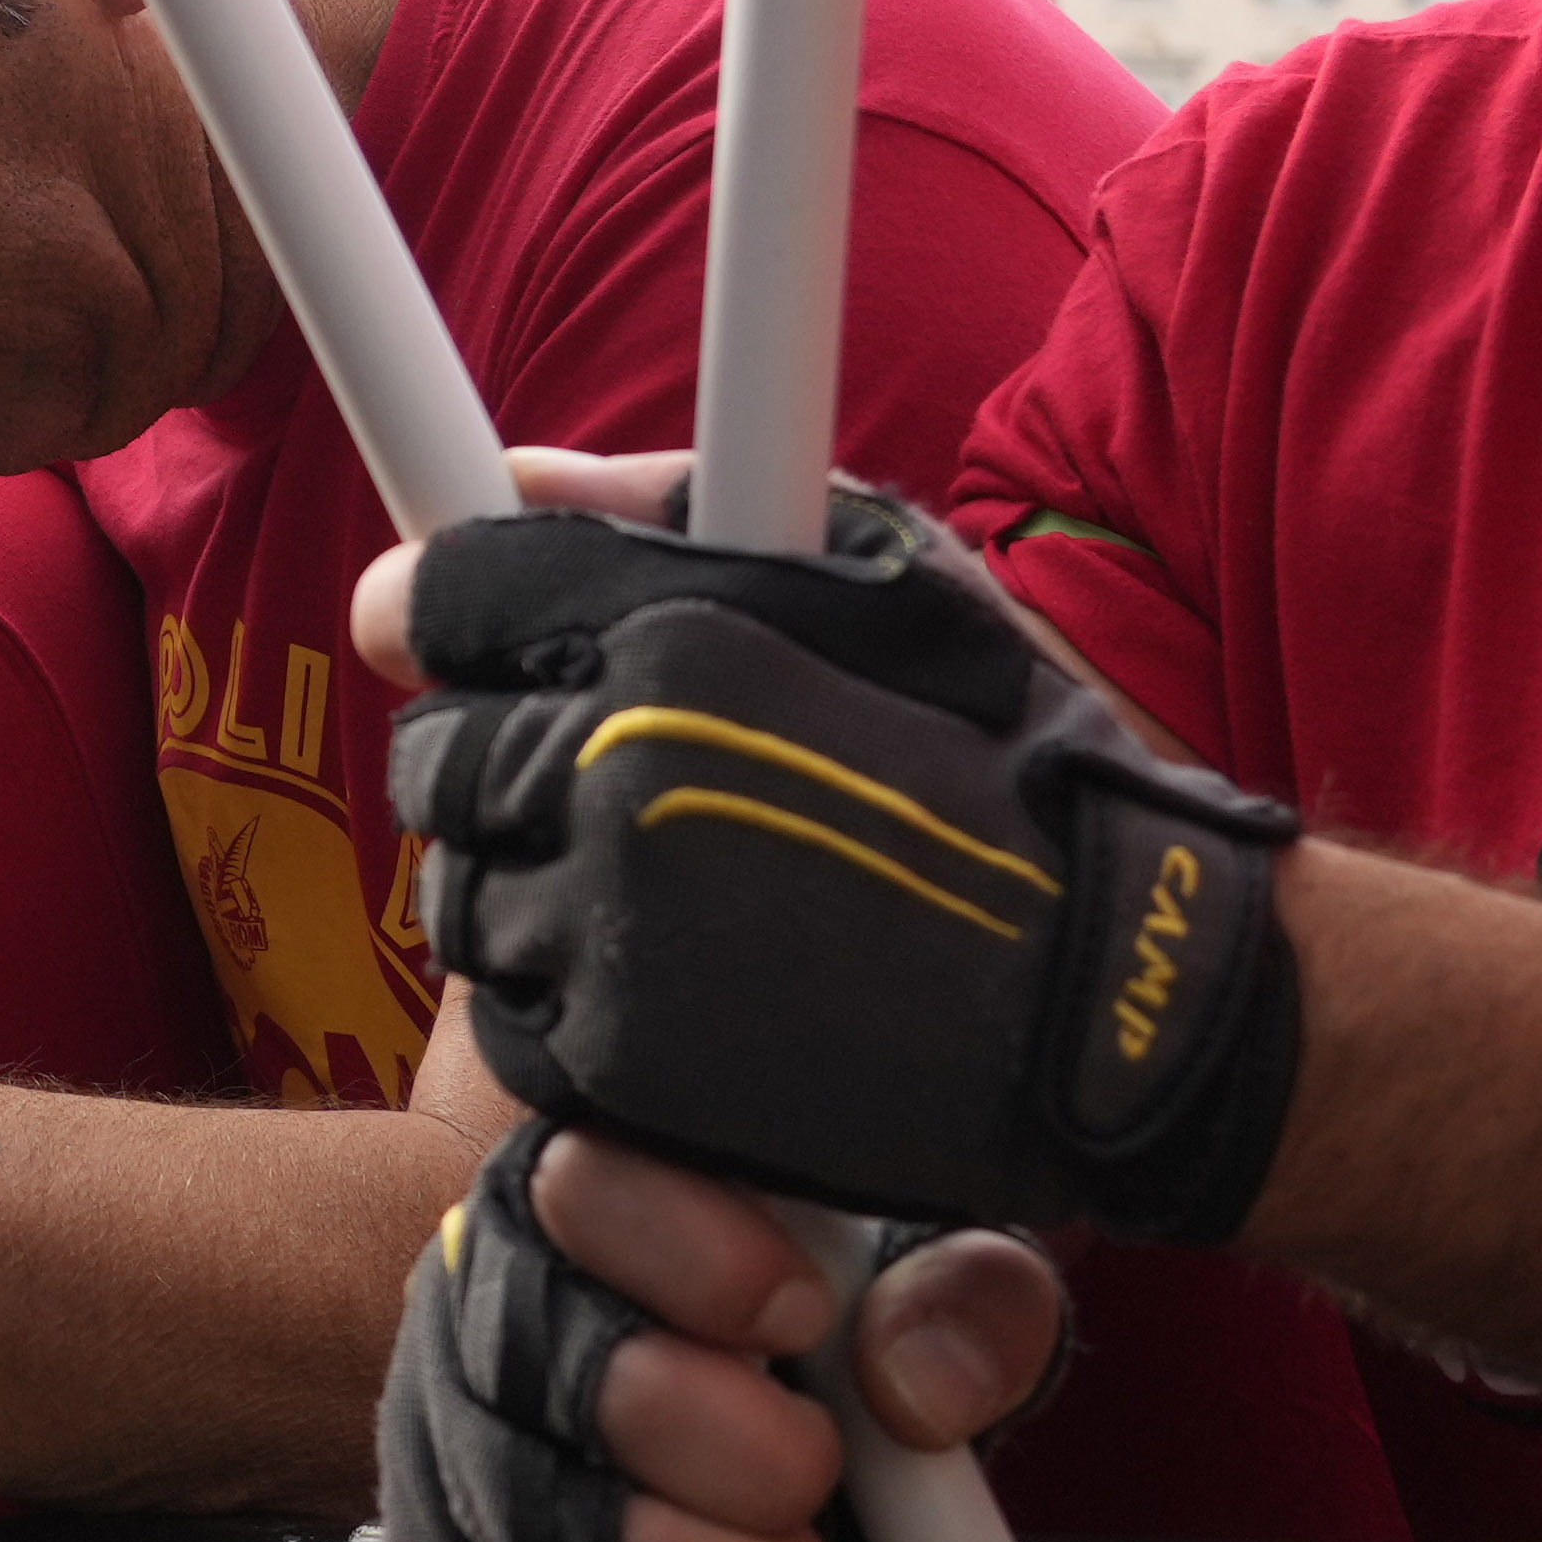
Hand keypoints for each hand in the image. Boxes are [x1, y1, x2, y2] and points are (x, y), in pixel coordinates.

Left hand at [378, 465, 1307, 1245]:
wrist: (1110, 984)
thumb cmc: (1011, 761)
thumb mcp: (884, 576)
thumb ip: (678, 500)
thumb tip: (519, 474)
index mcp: (662, 638)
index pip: (436, 602)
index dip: (439, 620)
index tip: (461, 643)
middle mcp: (607, 779)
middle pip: (432, 763)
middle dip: (487, 762)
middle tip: (593, 783)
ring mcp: (603, 933)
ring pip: (464, 899)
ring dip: (529, 889)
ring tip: (660, 888)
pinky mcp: (617, 1067)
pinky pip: (515, 1021)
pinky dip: (565, 1003)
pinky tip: (670, 981)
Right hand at [383, 1121, 1070, 1541]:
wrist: (655, 1422)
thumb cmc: (787, 1327)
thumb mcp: (900, 1272)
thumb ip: (959, 1289)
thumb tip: (923, 1384)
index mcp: (579, 1194)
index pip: (593, 1189)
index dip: (710, 1264)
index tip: (806, 1315)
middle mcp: (482, 1321)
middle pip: (604, 1396)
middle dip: (765, 1463)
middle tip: (819, 1468)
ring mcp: (450, 1471)